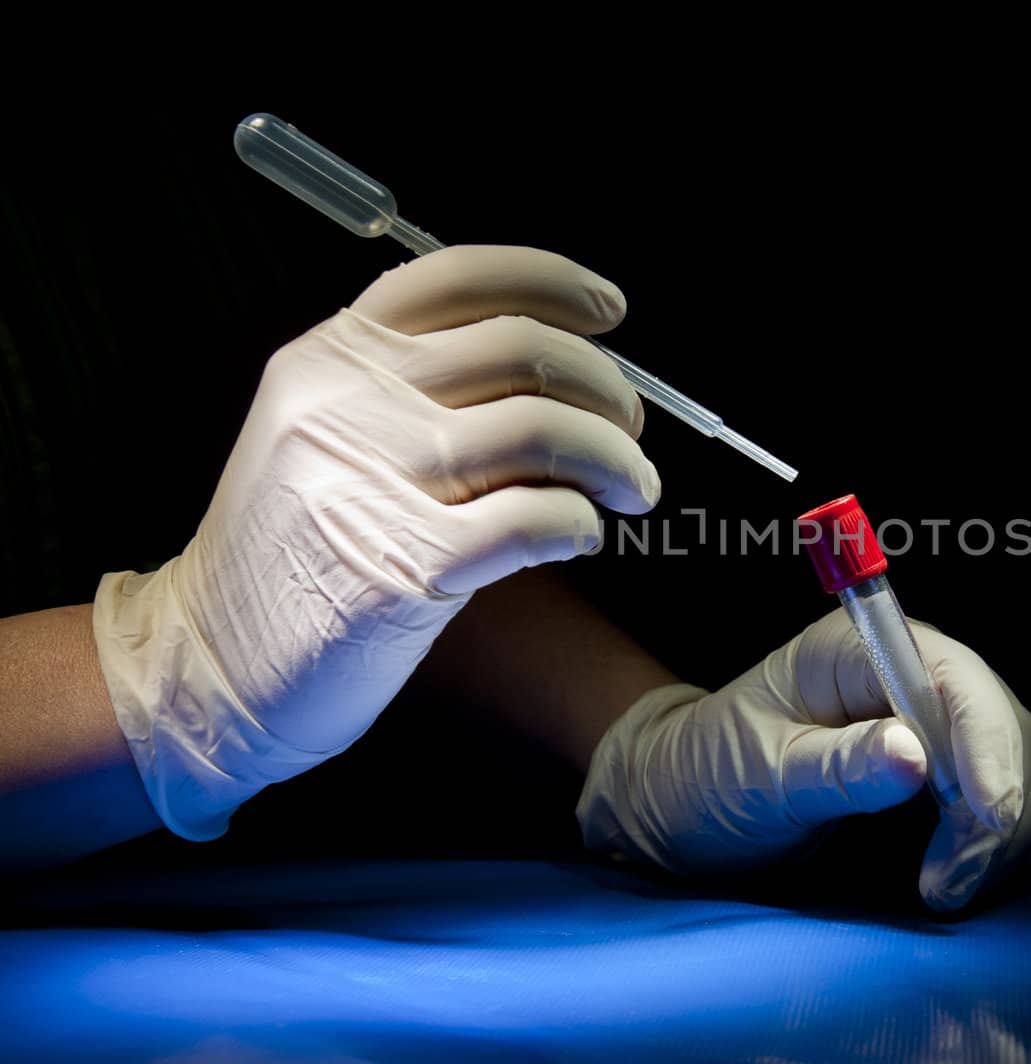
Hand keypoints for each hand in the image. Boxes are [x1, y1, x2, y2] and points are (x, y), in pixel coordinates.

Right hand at [93, 246, 658, 839]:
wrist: (211, 662)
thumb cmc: (294, 547)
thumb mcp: (325, 432)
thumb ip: (411, 388)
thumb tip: (555, 370)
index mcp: (332, 356)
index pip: (457, 277)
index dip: (552, 281)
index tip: (611, 310)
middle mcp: (348, 401)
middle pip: (520, 348)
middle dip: (605, 386)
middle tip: (632, 428)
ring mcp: (372, 480)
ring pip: (541, 429)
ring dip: (615, 459)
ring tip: (632, 489)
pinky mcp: (404, 565)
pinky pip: (533, 519)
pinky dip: (578, 522)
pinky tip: (579, 535)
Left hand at [575, 609, 1030, 909]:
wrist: (687, 802)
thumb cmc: (709, 775)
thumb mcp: (760, 774)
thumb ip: (836, 766)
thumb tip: (915, 755)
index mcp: (860, 649)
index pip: (955, 678)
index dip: (986, 743)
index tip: (986, 816)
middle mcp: (910, 671)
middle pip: (1002, 725)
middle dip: (995, 807)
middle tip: (946, 883)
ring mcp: (935, 719)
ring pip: (1024, 766)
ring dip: (1003, 836)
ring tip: (944, 888)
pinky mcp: (949, 768)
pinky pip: (1012, 799)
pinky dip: (1003, 846)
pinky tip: (961, 876)